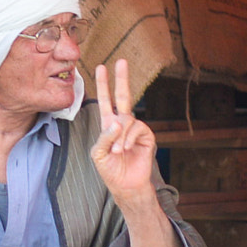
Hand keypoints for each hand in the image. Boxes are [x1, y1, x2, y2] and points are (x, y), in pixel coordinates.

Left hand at [91, 60, 156, 200]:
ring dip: (120, 136)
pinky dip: (129, 138)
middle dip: (121, 79)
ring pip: (127, 119)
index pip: (105, 101)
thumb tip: (116, 121)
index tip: (101, 67)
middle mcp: (122, 124)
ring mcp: (135, 129)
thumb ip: (104, 137)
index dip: (103, 84)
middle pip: (123, 96)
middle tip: (121, 61)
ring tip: (117, 151)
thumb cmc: (110, 170)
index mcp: (108, 125)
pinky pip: (138, 128)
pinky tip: (125, 149)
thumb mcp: (99, 154)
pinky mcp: (147, 136)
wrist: (126, 185)